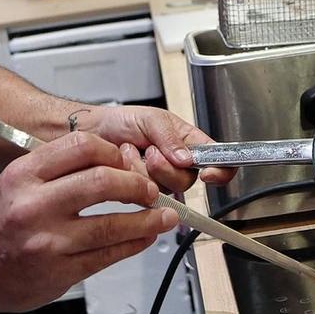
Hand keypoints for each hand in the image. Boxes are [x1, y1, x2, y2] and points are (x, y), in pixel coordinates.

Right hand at [0, 131, 175, 313]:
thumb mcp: (16, 181)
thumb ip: (59, 170)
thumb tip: (118, 162)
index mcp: (23, 175)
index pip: (81, 147)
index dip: (113, 152)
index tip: (127, 160)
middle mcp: (34, 206)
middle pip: (102, 182)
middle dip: (137, 184)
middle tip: (150, 190)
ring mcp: (48, 242)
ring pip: (112, 224)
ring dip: (148, 219)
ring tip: (164, 216)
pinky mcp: (60, 272)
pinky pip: (108, 255)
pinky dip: (134, 244)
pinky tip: (145, 237)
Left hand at [74, 103, 233, 191]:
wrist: (94, 131)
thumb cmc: (124, 121)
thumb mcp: (151, 119)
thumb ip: (170, 137)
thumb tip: (186, 158)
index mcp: (190, 143)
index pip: (219, 160)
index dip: (221, 171)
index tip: (208, 174)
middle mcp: (178, 165)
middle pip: (187, 181)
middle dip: (166, 168)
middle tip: (150, 151)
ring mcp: (160, 181)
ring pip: (165, 189)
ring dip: (143, 169)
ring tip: (131, 150)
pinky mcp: (141, 192)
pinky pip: (143, 194)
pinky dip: (130, 176)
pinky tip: (124, 161)